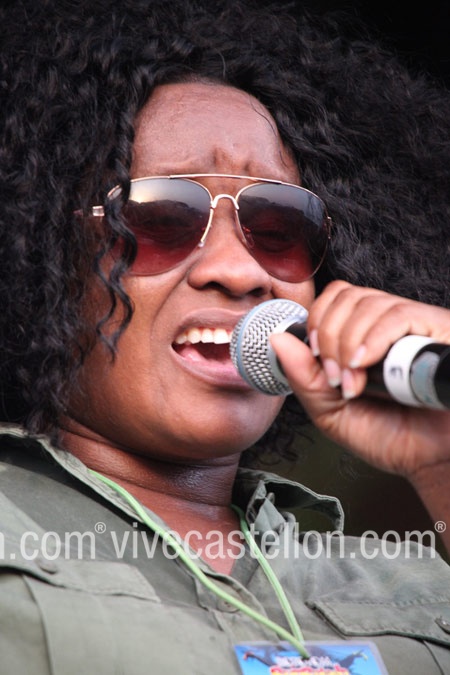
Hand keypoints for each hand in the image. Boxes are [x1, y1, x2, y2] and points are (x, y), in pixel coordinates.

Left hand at [270, 280, 449, 479]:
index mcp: (364, 335)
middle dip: (329, 338)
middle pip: (346, 296)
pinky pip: (398, 315)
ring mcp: (414, 325)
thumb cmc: (388, 436)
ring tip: (355, 383)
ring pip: (368, 304)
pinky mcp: (437, 330)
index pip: (334, 298)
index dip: (317, 322)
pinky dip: (373, 339)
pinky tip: (366, 364)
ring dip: (349, 345)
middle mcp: (388, 325)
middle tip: (336, 378)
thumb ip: (303, 376)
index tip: (316, 358)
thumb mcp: (330, 411)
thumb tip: (278, 339)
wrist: (429, 461)